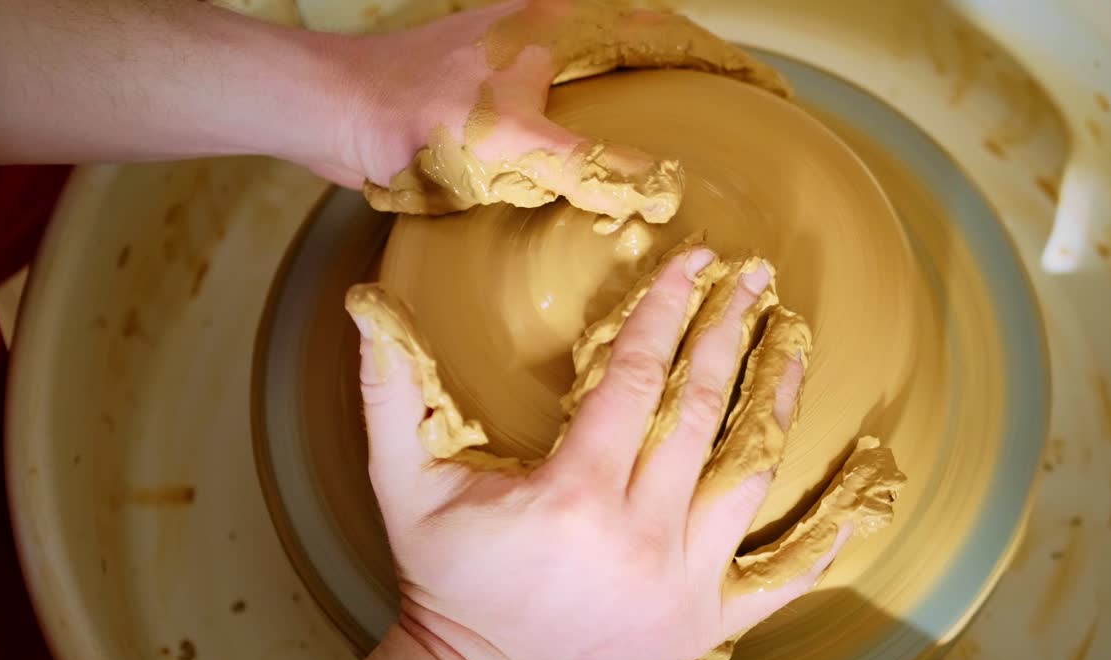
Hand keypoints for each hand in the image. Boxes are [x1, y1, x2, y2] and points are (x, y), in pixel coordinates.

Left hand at [309, 0, 788, 221]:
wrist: (338, 111)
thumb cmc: (417, 119)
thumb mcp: (513, 148)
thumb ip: (590, 167)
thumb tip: (664, 187)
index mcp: (565, 23)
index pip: (670, 34)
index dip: (726, 62)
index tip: (771, 89)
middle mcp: (549, 21)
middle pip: (648, 34)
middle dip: (698, 64)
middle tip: (743, 101)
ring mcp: (521, 44)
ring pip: (609, 56)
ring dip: (653, 77)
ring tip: (693, 117)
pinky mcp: (495, 73)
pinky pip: (571, 81)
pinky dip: (605, 99)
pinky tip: (608, 135)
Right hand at [323, 245, 848, 659]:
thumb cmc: (447, 586)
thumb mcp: (403, 489)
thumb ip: (388, 394)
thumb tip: (365, 309)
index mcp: (573, 491)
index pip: (635, 375)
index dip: (665, 308)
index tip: (691, 261)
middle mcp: (640, 531)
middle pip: (701, 408)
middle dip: (729, 330)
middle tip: (755, 277)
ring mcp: (684, 581)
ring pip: (750, 472)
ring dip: (776, 397)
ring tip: (793, 341)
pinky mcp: (708, 623)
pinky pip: (785, 575)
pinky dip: (823, 531)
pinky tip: (857, 485)